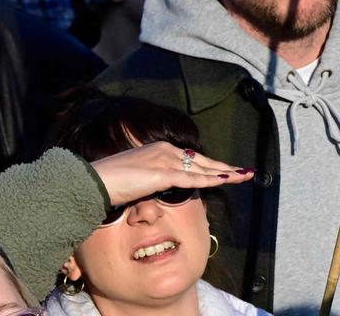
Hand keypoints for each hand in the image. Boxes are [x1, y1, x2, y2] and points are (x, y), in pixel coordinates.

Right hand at [90, 141, 253, 206]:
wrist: (93, 181)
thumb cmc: (110, 184)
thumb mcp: (136, 180)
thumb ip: (150, 181)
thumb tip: (158, 189)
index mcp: (160, 150)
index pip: (192, 158)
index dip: (211, 166)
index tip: (226, 170)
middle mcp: (166, 150)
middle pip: (203, 160)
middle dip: (225, 168)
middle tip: (245, 172)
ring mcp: (165, 160)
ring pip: (202, 168)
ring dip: (225, 173)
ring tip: (244, 176)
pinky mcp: (162, 173)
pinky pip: (192, 178)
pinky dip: (210, 180)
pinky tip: (225, 181)